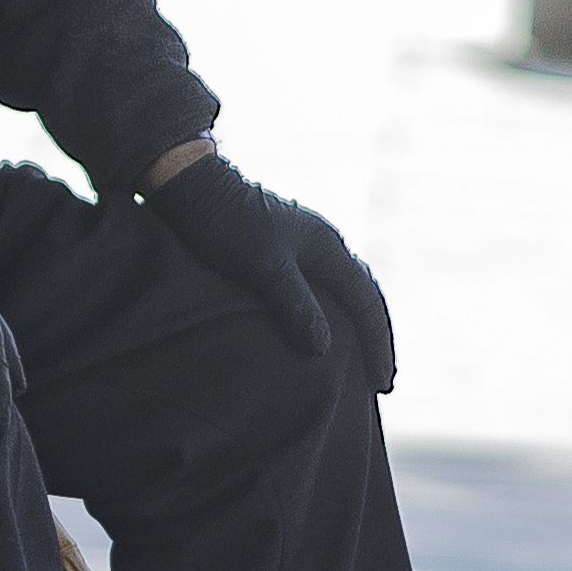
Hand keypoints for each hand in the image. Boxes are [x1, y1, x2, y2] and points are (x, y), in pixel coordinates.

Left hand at [139, 156, 398, 392]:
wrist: (189, 186)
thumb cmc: (225, 225)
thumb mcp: (261, 266)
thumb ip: (294, 303)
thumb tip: (323, 348)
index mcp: (328, 247)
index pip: (366, 302)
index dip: (377, 344)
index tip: (382, 383)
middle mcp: (322, 245)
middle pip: (360, 297)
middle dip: (372, 338)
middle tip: (380, 380)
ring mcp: (300, 245)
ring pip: (338, 293)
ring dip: (350, 327)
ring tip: (353, 362)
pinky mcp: (277, 250)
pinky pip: (316, 289)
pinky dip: (325, 315)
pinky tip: (313, 331)